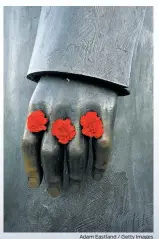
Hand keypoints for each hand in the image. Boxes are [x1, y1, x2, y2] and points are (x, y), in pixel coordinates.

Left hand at [21, 76, 117, 196]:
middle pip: (51, 153)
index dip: (31, 168)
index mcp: (39, 108)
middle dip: (53, 177)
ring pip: (76, 153)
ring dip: (75, 174)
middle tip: (56, 192)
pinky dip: (100, 164)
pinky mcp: (103, 111)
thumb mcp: (41, 97)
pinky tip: (97, 174)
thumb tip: (38, 157)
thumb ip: (38, 122)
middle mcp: (58, 112)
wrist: (85, 61)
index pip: (29, 144)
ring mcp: (81, 112)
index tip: (36, 185)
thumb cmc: (60, 85)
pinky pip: (102, 144)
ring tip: (76, 185)